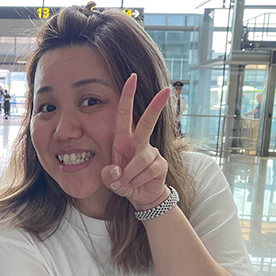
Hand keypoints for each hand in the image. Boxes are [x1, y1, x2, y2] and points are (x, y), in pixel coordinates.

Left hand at [101, 74, 171, 211]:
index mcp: (123, 139)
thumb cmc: (123, 181)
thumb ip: (109, 176)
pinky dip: (137, 181)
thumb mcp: (110, 179)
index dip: (127, 96)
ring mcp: (151, 152)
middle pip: (148, 122)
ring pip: (140, 159)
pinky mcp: (160, 164)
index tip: (131, 78)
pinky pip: (147, 171)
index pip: (124, 114)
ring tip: (126, 184)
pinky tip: (137, 185)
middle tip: (166, 90)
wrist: (140, 197)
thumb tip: (117, 172)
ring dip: (130, 175)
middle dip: (156, 106)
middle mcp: (138, 142)